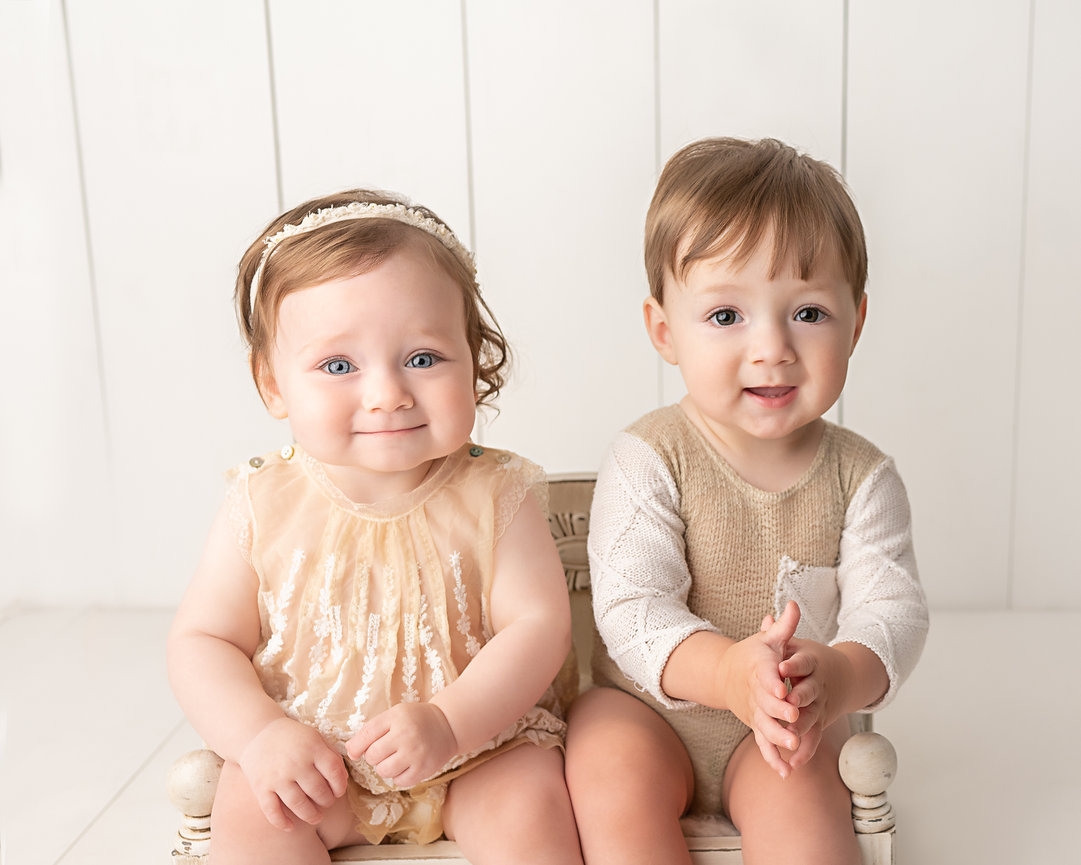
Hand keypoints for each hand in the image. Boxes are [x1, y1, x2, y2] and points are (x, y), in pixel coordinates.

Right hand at [238, 716, 348, 830]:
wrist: (257, 732)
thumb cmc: (293, 738)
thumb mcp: (315, 738)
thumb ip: (331, 755)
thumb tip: (343, 780)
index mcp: (312, 747)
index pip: (333, 771)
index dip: (340, 785)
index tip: (339, 791)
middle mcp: (295, 762)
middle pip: (318, 791)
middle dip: (326, 801)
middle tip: (327, 803)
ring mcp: (277, 776)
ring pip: (299, 804)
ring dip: (311, 815)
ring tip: (316, 817)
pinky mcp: (261, 787)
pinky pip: (272, 811)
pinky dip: (282, 822)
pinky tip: (291, 827)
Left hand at [347, 702, 457, 788]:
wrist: (448, 725)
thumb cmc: (415, 720)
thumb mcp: (394, 715)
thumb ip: (371, 730)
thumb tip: (350, 751)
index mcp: (396, 718)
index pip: (366, 735)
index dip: (356, 747)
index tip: (355, 752)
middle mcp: (406, 735)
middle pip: (372, 756)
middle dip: (374, 756)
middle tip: (385, 750)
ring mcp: (416, 754)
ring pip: (384, 771)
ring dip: (385, 767)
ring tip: (395, 758)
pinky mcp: (424, 769)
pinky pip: (399, 781)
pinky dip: (398, 776)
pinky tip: (406, 764)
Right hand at [718, 600, 801, 776]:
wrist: (726, 675)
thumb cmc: (755, 655)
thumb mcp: (768, 639)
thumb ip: (784, 626)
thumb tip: (793, 604)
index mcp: (759, 668)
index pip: (766, 675)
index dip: (774, 681)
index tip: (783, 688)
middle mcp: (754, 692)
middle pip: (765, 703)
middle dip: (779, 712)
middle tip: (794, 718)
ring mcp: (754, 711)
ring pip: (764, 726)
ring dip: (778, 738)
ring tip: (793, 746)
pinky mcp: (755, 725)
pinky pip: (763, 743)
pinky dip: (773, 758)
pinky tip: (786, 772)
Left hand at [778, 639, 850, 770]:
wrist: (843, 676)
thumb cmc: (809, 659)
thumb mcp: (796, 644)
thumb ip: (781, 634)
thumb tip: (767, 617)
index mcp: (811, 663)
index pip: (802, 662)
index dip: (792, 666)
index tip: (780, 668)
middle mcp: (818, 686)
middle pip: (809, 693)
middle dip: (799, 699)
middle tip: (788, 707)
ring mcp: (820, 706)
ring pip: (811, 719)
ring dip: (801, 729)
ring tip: (789, 738)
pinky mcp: (820, 723)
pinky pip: (813, 739)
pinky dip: (804, 751)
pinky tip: (792, 764)